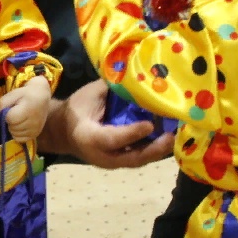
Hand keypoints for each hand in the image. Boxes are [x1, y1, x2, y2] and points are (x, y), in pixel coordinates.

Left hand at [0, 76, 52, 140]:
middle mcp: (33, 122)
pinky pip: (19, 139)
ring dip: (13, 127)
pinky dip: (17, 134)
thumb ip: (2, 103)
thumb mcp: (13, 94)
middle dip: (10, 121)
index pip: (10, 118)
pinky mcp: (35, 135)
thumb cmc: (26, 95)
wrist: (42, 97)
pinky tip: (20, 126)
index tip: (12, 108)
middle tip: (16, 113)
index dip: (7, 113)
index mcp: (28, 109)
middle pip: (12, 127)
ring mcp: (35, 130)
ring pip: (14, 134)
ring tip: (19, 118)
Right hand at [36, 79, 174, 168]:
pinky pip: (138, 158)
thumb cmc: (77, 109)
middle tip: (171, 136)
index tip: (149, 125)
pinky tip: (167, 137)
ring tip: (174, 136)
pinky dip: (153, 150)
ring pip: (138, 161)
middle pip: (131, 158)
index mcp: (88, 136)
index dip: (131, 133)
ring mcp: (111, 162)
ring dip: (158, 151)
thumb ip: (112, 88)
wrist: (62, 130)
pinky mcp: (119, 161)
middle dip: (153, 149)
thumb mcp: (89, 94)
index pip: (111, 139)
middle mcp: (101, 155)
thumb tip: (137, 75)